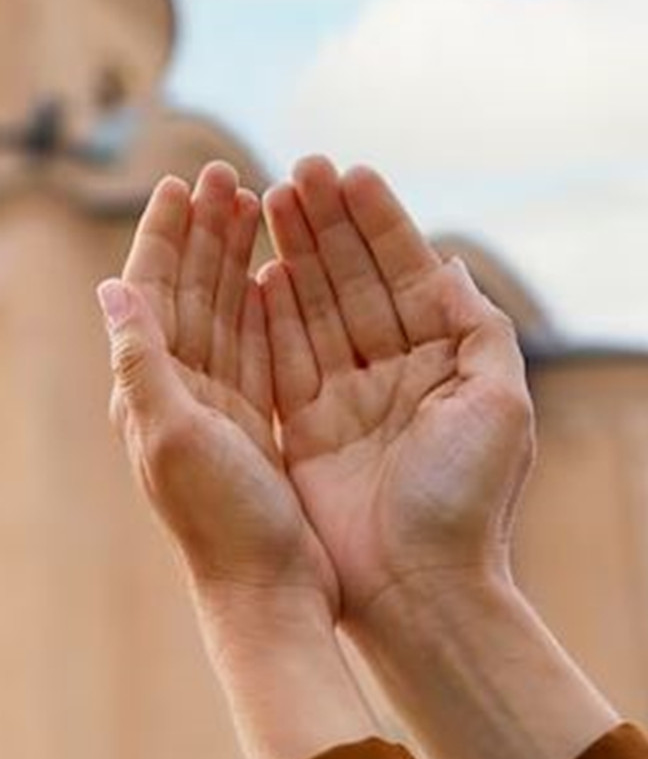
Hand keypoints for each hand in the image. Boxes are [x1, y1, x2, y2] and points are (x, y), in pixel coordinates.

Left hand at [100, 163, 378, 758]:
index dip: (163, 235)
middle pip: (186, 290)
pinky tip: (273, 274)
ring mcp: (214, 402)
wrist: (267, 590)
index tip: (181, 182)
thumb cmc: (222, 521)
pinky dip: (261, 304)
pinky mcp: (251, 418)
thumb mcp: (174, 437)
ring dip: (232, 258)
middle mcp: (174, 389)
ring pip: (221, 310)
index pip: (150, 290)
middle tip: (224, 176)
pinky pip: (253, 344)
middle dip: (202, 233)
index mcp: (147, 387)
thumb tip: (110, 287)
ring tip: (251, 206)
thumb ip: (141, 362)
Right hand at [260, 156, 534, 619]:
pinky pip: (282, 356)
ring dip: (294, 254)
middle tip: (298, 170)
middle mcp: (388, 371)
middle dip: (326, 224)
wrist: (416, 588)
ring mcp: (342, 396)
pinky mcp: (302, 426)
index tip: (348, 172)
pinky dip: (271, 313)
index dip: (377, 221)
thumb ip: (476, 325)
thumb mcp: (498, 401)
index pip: (402, 271)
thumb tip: (449, 263)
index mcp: (438, 359)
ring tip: (268, 200)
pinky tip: (259, 271)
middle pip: (351, 280)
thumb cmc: (465, 500)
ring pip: (312, 309)